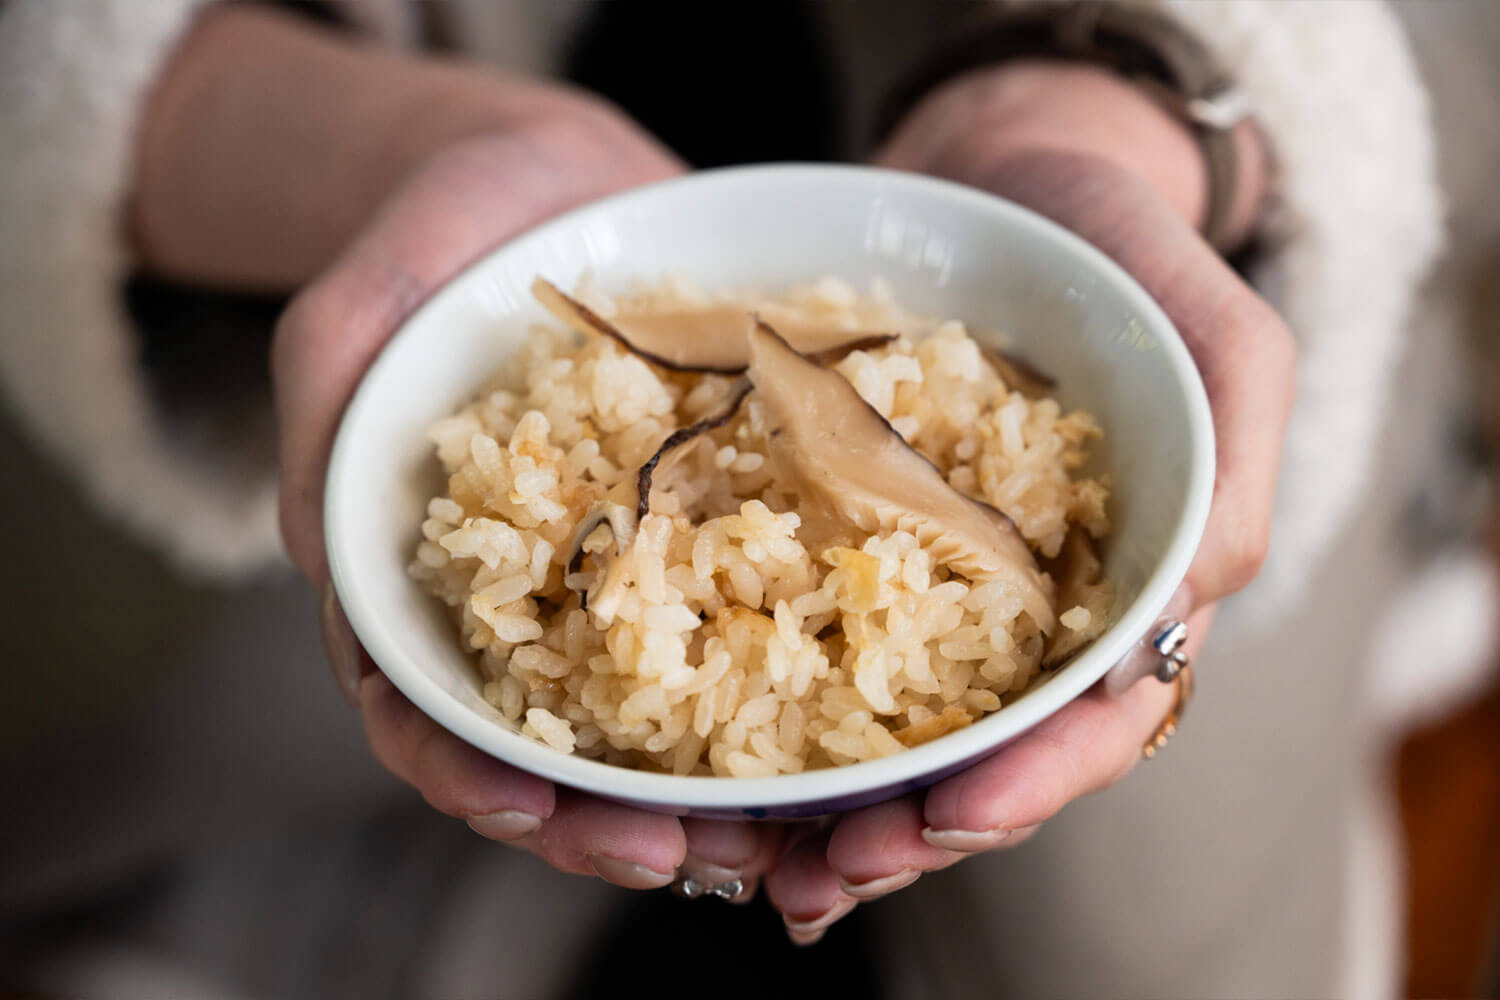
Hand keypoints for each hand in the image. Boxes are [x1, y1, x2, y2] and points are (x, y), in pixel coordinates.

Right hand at [273, 94, 782, 891]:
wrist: (556, 179)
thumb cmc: (438, 238)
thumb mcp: (355, 312)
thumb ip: (326, 419)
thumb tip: (329, 562)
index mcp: (425, 582)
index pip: (426, 712)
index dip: (470, 776)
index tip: (536, 812)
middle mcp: (528, 601)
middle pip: (551, 751)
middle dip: (613, 822)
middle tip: (694, 857)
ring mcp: (622, 575)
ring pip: (654, 718)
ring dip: (707, 791)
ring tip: (774, 833)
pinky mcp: (707, 535)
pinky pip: (747, 627)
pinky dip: (779, 692)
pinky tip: (834, 727)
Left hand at [759, 63, 1293, 940]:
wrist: (1016, 184)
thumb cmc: (1131, 257)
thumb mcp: (1223, 341)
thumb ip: (1234, 466)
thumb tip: (1190, 603)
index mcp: (1125, 595)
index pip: (1094, 725)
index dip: (1030, 782)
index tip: (951, 816)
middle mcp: (1024, 617)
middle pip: (979, 758)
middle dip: (906, 832)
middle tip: (823, 875)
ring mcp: (931, 588)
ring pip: (887, 731)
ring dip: (825, 808)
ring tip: (753, 857)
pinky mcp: (848, 542)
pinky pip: (802, 638)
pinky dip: (763, 711)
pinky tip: (710, 759)